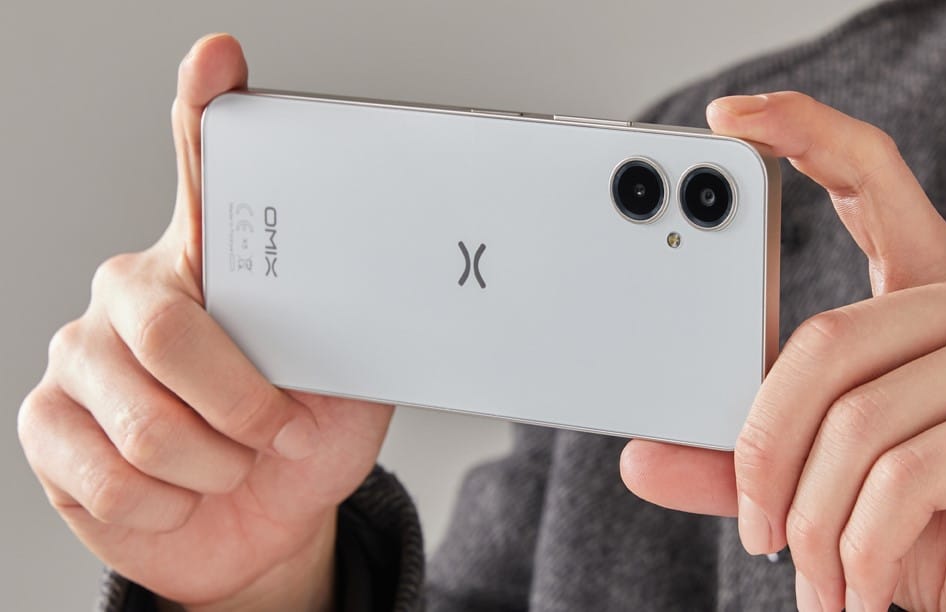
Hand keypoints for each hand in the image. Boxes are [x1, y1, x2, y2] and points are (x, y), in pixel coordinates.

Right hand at [17, 34, 393, 611]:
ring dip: (220, 465)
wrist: (265, 519)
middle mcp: (134, 290)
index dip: (204, 109)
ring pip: (150, 426)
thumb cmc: (303, 437)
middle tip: (282, 430)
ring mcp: (80, 354)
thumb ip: (350, 335)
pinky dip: (176, 504)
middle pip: (173, 330)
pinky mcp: (46, 425)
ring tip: (234, 460)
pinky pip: (117, 481)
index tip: (220, 59)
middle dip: (248, 405)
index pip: (202, 171)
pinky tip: (185, 489)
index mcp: (213, 263)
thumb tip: (399, 293)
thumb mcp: (347, 385)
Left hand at [620, 92, 945, 611]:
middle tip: (753, 522)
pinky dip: (858, 548)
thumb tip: (640, 458)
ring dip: (810, 517)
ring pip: (856, 416)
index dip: (805, 131)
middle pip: (824, 338)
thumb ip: (738, 459)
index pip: (868, 179)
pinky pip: (902, 475)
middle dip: (765, 444)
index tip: (728, 118)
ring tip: (807, 572)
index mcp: (918, 290)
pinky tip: (856, 587)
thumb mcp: (820, 478)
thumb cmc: (921, 523)